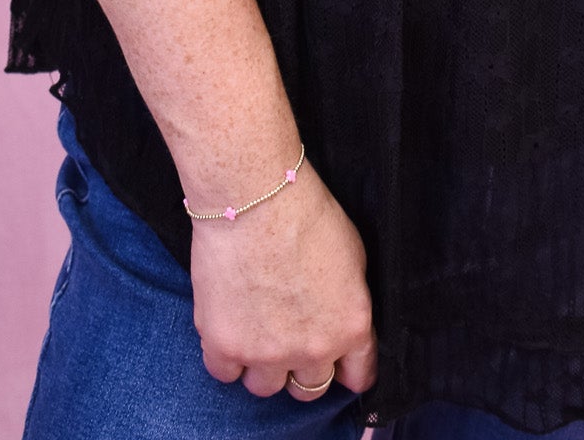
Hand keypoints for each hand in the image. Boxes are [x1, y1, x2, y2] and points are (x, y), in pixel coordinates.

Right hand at [191, 165, 377, 400]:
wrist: (255, 195)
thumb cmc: (305, 212)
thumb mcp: (353, 255)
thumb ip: (349, 302)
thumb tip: (340, 319)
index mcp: (351, 326)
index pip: (358, 376)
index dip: (347, 368)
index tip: (337, 363)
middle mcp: (313, 349)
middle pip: (309, 388)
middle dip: (301, 366)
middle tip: (288, 336)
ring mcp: (267, 353)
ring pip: (266, 386)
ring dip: (261, 363)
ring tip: (254, 326)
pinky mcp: (226, 346)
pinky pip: (224, 373)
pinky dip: (225, 354)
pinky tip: (228, 325)